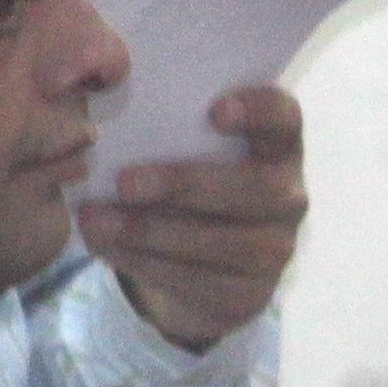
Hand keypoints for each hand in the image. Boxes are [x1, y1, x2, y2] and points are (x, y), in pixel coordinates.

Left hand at [77, 86, 306, 349]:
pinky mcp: (250, 294)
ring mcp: (276, 249)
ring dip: (154, 232)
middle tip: (124, 182)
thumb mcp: (183, 147)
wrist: (202, 262)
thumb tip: (100, 92)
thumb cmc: (187, 179)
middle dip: (186, 184)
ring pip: (225, 244)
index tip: (215, 111)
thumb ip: (163, 120)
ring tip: (98, 220)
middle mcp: (289, 195)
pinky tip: (106, 246)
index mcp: (277, 145)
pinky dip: (147, 264)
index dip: (259, 112)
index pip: (285, 119)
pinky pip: (201, 282)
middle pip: (255, 189)